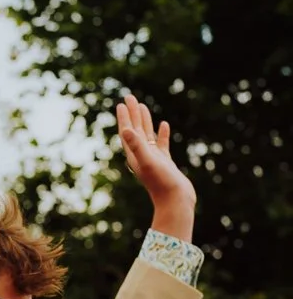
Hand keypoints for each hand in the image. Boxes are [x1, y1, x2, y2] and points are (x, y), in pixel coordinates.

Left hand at [116, 94, 196, 240]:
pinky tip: (164, 125)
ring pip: (147, 135)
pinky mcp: (165, 163)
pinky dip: (162, 134)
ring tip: (142, 107)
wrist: (176, 201)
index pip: (127, 131)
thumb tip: (125, 130)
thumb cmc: (161, 183)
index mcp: (134, 154)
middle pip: (135, 130)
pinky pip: (161, 144)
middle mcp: (142, 156)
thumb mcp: (147, 161)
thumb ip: (136, 145)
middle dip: (132, 114)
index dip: (124, 117)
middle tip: (129, 97)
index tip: (122, 103)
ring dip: (144, 121)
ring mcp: (154, 159)